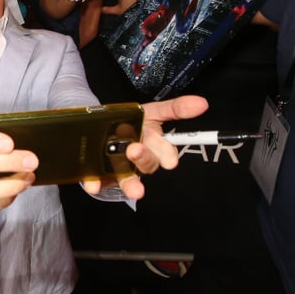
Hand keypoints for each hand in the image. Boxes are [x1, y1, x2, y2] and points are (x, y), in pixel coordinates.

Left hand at [80, 95, 208, 199]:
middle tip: (134, 151)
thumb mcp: (154, 110)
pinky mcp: (103, 176)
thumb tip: (201, 104)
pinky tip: (93, 184)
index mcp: (155, 145)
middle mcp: (140, 159)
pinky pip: (100, 181)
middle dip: (144, 159)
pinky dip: (96, 183)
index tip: (170, 161)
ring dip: (130, 184)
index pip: (166, 152)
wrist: (102, 125)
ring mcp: (122, 169)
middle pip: (147, 164)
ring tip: (132, 189)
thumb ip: (176, 108)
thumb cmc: (132, 121)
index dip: (167, 155)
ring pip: (128, 179)